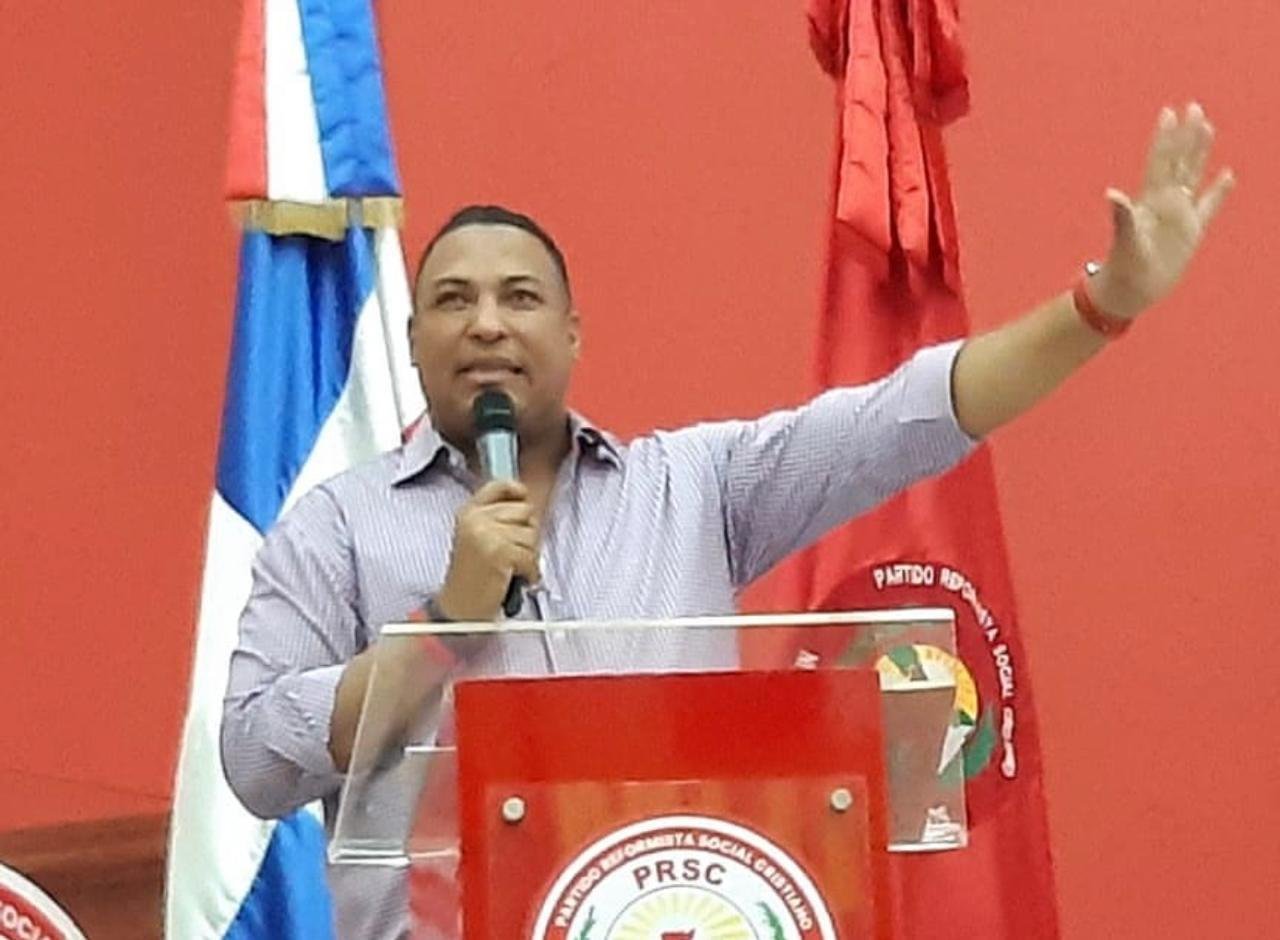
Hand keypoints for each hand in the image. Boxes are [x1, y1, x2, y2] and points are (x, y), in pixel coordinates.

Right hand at [436, 480, 539, 620]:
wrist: (460, 606)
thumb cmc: (471, 575)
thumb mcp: (475, 537)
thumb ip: (496, 518)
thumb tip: (527, 501)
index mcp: (468, 512)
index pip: (498, 486)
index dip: (516, 490)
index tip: (523, 496)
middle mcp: (476, 519)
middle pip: (525, 510)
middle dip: (527, 532)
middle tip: (514, 551)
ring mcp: (487, 534)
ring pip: (532, 535)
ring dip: (528, 555)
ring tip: (511, 567)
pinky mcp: (500, 552)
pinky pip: (531, 556)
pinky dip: (530, 571)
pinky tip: (517, 577)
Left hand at [1090, 102, 1234, 319]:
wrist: (1129, 292)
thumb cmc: (1123, 268)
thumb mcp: (1125, 242)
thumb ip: (1122, 217)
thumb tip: (1111, 194)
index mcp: (1150, 201)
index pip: (1160, 162)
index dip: (1165, 138)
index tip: (1169, 112)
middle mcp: (1165, 203)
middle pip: (1179, 161)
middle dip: (1185, 135)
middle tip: (1192, 106)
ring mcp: (1179, 215)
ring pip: (1193, 175)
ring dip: (1200, 152)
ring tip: (1207, 126)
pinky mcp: (1191, 231)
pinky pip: (1209, 205)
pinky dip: (1219, 190)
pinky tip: (1228, 173)